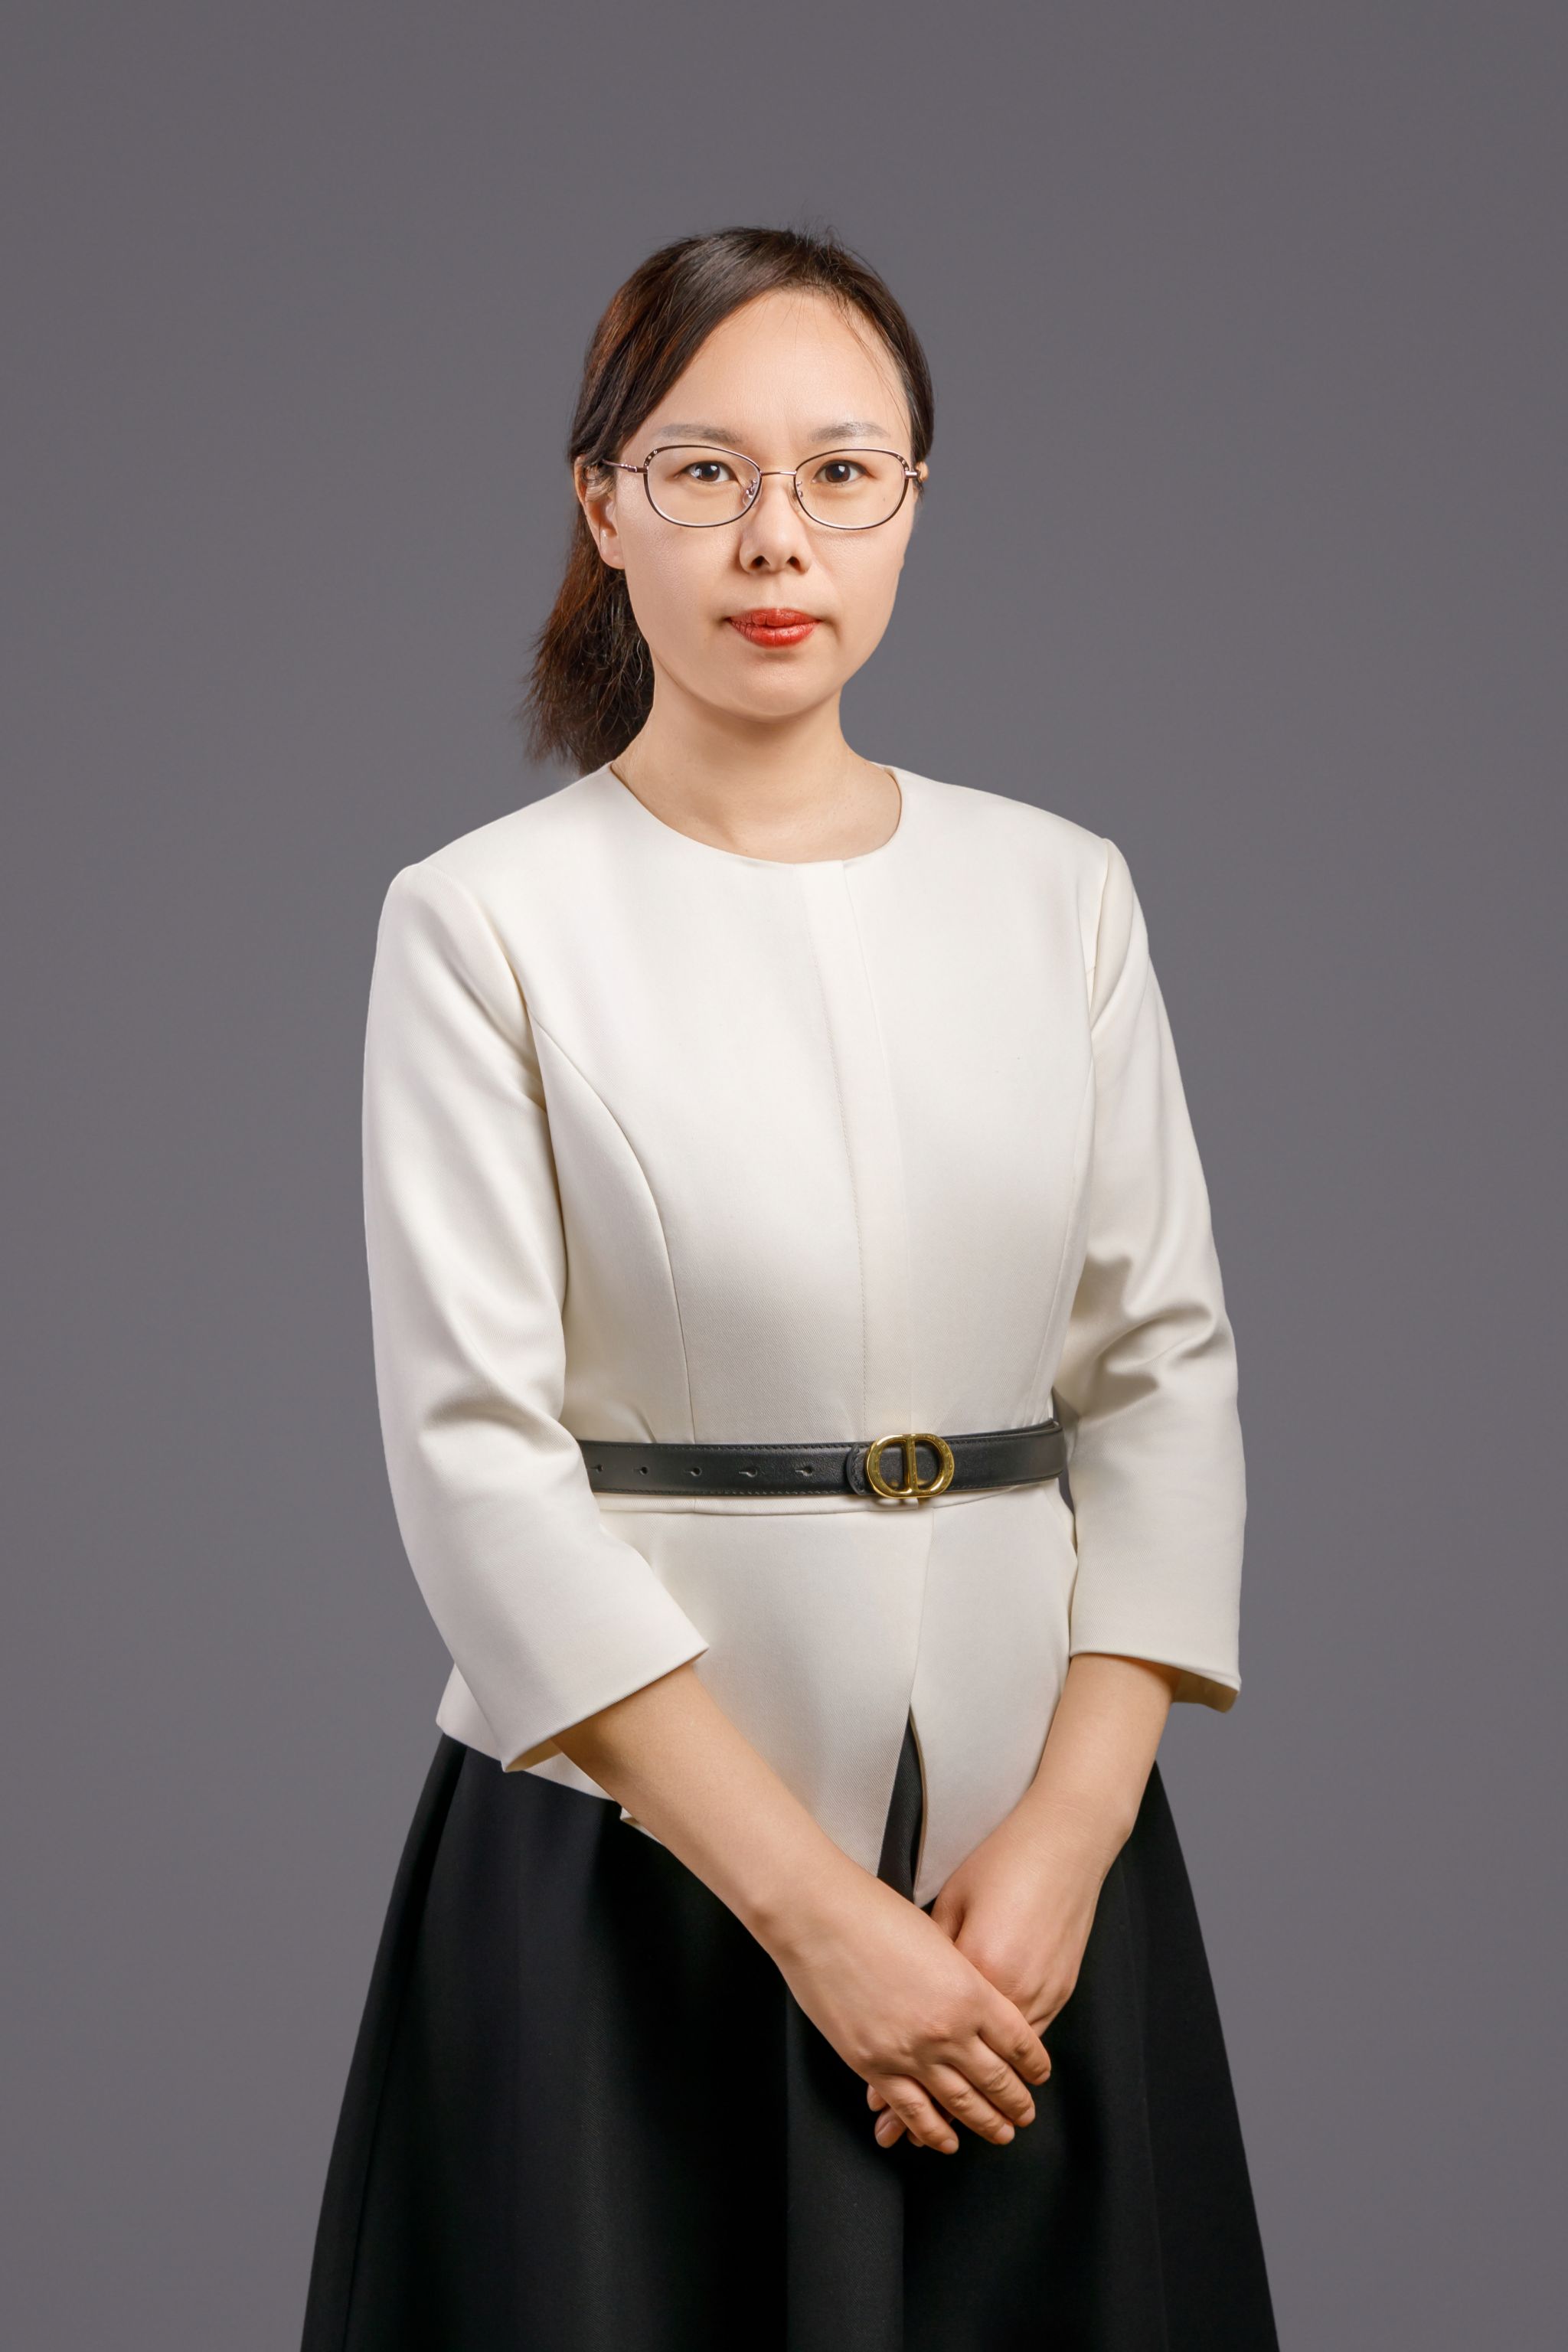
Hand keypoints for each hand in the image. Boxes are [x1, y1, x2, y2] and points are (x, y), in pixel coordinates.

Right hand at [761, 1869, 1050, 2154]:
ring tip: (1000, 2133)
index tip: (1040, 2075)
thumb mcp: (939, 1937)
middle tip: (1026, 2114)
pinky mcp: (873, 2066)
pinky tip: (947, 2140)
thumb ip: (963, 1977)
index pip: (1019, 2041)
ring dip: (985, 2123)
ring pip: (960, 2104)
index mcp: (970, 1991)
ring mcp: (909, 2053)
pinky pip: (913, 2111)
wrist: (818, 1917)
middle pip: (997, 2079)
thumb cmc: (875, 1913)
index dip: (1034, 2064)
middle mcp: (948, 2030)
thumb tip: (978, 2004)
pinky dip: (933, 2131)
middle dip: (1016, 2102)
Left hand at [865, 1798, 1111, 2147]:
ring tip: (958, 2128)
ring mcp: (1039, 1993)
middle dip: (940, 2109)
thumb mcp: (950, 1904)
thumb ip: (931, 1955)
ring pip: (1004, 2066)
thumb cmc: (1001, 1863)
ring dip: (981, 2098)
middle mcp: (1006, 1993)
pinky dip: (1012, 2068)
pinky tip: (1000, 2083)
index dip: (903, 2077)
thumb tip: (904, 1990)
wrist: (1062, 1842)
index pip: (930, 2040)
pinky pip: (1031, 2042)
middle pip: (968, 2067)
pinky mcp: (1060, 1988)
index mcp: (970, 1971)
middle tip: (911, 2139)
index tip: (882, 2110)